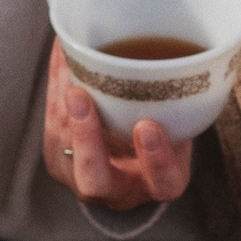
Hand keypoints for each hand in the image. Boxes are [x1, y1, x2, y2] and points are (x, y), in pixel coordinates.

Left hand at [43, 44, 190, 211]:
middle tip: (80, 96)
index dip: (156, 159)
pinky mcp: (59, 160)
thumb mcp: (185, 123)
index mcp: (161, 183)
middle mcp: (120, 190)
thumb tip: (188, 49)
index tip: (148, 125)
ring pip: (64, 146)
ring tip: (68, 60)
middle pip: (95, 181)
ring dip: (61, 101)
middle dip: (85, 138)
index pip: (163, 181)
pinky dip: (56, 90)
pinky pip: (52, 127)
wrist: (136, 153)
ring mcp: (84, 178)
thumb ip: (185, 101)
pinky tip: (64, 59)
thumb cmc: (169, 134)